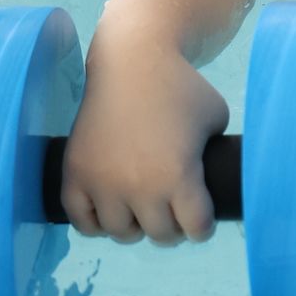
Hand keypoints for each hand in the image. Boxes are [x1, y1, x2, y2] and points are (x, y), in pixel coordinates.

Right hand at [59, 30, 229, 244]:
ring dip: (136, 226)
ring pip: (122, 232)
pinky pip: (83, 221)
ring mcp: (102, 183)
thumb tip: (220, 179)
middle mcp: (138, 186)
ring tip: (144, 211)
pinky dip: (97, 223)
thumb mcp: (216, 118)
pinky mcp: (75, 174)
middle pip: (161, 235)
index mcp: (177, 176)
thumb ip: (217, 155)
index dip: (204, 225)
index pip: (196, 230)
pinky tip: (112, 210)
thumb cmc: (181, 86)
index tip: (202, 219)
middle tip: (174, 212)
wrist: (131, 60)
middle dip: (173, 226)